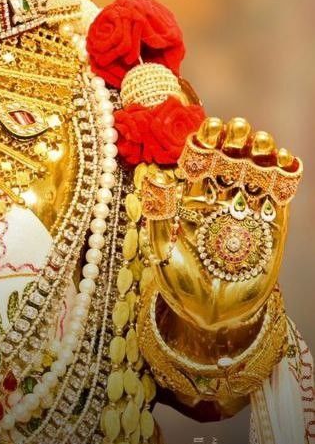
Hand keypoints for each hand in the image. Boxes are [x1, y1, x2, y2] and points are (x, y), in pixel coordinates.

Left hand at [143, 117, 299, 336]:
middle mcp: (221, 199)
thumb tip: (156, 178)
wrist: (212, 317)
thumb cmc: (181, 283)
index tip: (210, 127)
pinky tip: (286, 161)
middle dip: (235, 141)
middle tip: (239, 128)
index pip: (199, 159)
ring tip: (261, 142)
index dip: (206, 141)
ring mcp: (248, 212)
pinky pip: (280, 198)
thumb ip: (161, 215)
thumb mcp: (162, 250)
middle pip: (230, 159)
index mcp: (192, 197)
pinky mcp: (271, 228)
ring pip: (257, 172)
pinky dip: (285, 177)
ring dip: (261, 153)